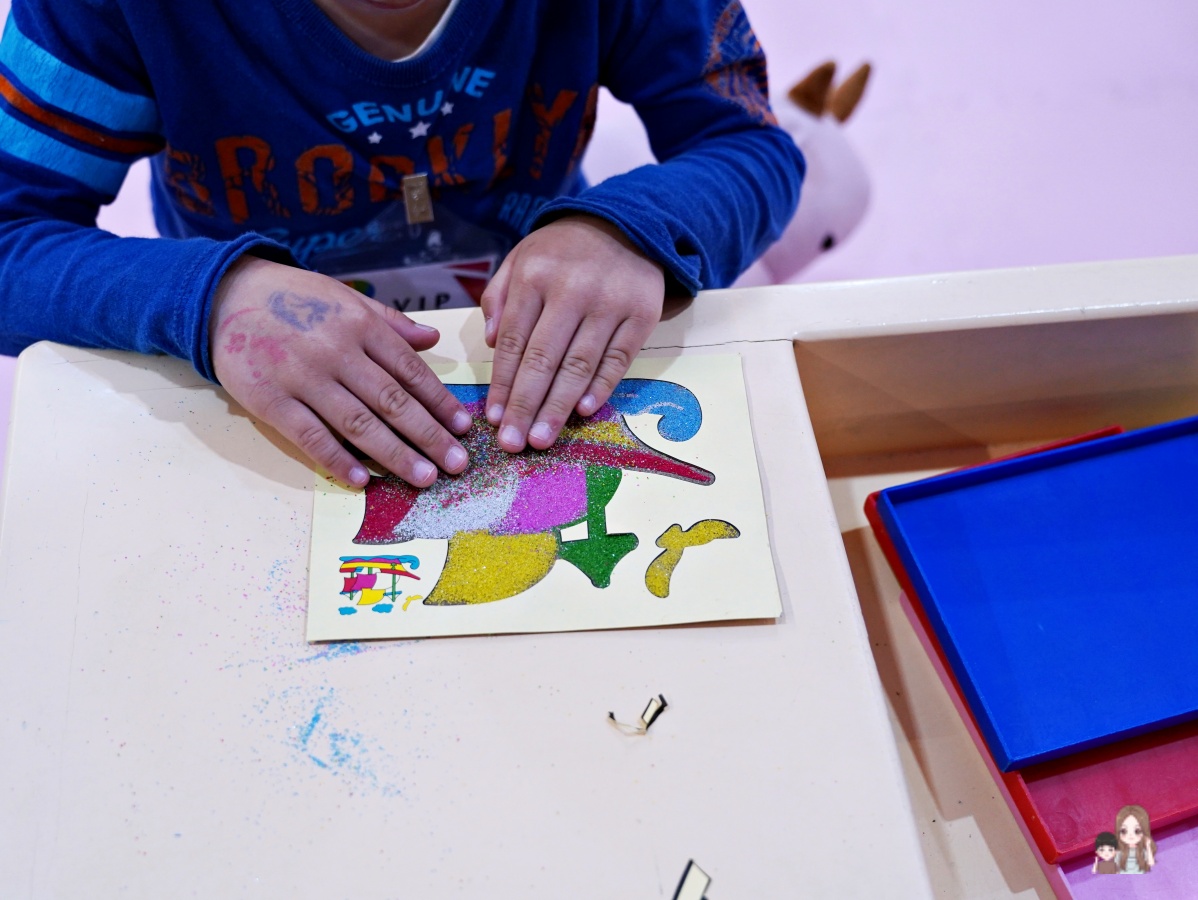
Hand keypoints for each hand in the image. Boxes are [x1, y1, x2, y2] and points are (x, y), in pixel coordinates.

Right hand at [210, 257, 471, 486]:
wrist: (223, 294)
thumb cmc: (294, 299)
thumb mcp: (345, 299)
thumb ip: (390, 323)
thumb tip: (433, 340)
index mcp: (360, 325)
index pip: (410, 371)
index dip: (440, 402)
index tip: (464, 429)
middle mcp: (336, 351)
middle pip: (392, 402)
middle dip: (429, 436)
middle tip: (457, 464)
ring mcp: (302, 377)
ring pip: (358, 424)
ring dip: (395, 454)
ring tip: (425, 477)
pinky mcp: (270, 400)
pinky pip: (311, 436)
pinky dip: (338, 459)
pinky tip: (363, 480)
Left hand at [480, 215, 664, 451]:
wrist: (628, 223)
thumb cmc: (564, 251)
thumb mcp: (522, 258)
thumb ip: (499, 297)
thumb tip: (493, 344)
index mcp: (535, 277)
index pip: (515, 342)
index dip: (503, 385)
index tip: (494, 418)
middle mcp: (572, 291)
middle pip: (544, 360)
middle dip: (526, 406)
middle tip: (513, 444)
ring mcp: (610, 304)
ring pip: (579, 366)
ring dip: (558, 408)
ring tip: (542, 439)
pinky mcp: (641, 315)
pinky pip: (617, 360)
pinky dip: (600, 388)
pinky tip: (582, 412)